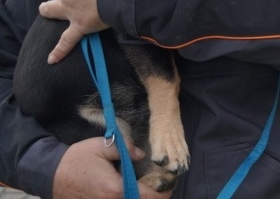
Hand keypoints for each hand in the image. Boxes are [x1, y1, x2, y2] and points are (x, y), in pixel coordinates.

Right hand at [53, 137, 170, 198]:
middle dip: (153, 197)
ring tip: (146, 189)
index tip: (169, 186)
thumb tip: (141, 155)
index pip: (148, 197)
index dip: (163, 193)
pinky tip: (130, 191)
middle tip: (160, 188)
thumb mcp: (103, 146)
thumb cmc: (77, 159)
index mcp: (116, 188)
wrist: (50, 174)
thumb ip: (126, 149)